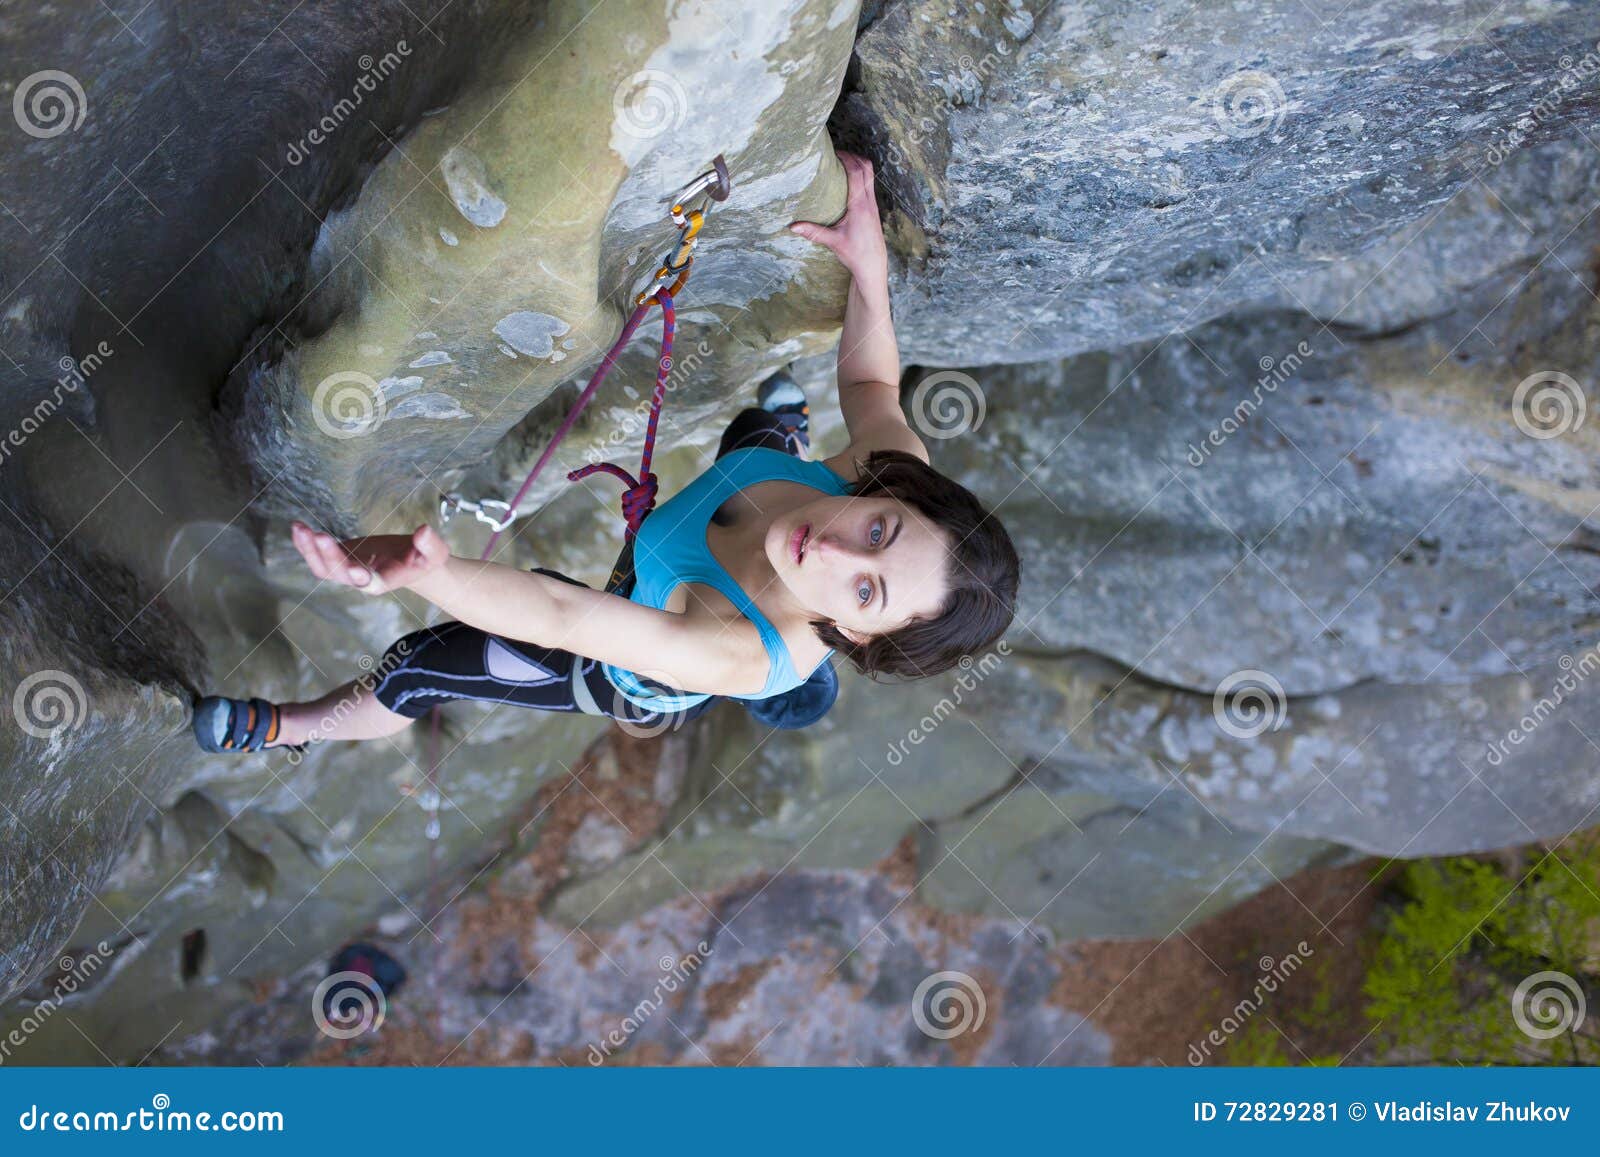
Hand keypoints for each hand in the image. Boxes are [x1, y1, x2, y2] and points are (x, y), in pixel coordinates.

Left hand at [291, 521, 449, 594]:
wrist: (413, 562)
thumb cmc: (425, 560)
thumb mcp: (436, 553)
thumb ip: (431, 545)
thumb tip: (424, 531)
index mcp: (383, 581)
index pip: (368, 582)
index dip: (360, 576)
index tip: (355, 569)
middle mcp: (361, 579)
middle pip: (339, 573)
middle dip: (328, 556)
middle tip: (320, 536)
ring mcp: (346, 570)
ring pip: (323, 567)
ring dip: (309, 550)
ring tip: (301, 528)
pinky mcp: (339, 558)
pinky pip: (317, 556)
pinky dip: (305, 544)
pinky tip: (298, 528)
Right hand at [791, 152, 886, 279]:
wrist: (873, 266)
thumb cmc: (855, 254)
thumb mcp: (833, 242)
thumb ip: (813, 232)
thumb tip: (792, 226)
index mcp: (860, 206)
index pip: (856, 173)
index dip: (846, 159)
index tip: (834, 153)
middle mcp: (869, 202)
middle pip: (867, 168)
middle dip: (853, 156)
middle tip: (836, 154)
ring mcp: (873, 204)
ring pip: (870, 175)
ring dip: (858, 164)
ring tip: (841, 163)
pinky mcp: (874, 209)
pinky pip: (870, 184)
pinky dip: (861, 175)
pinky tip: (848, 180)